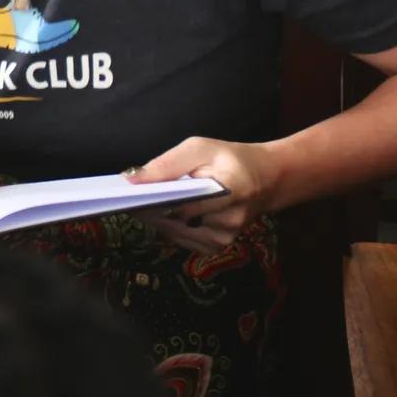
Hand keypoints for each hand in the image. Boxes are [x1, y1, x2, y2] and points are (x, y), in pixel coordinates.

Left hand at [127, 137, 278, 253]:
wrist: (267, 180)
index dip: (153, 200)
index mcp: (230, 191)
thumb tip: (132, 179)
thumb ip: (167, 165)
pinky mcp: (217, 247)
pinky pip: (182, 239)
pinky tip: (167, 213)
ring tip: (150, 202)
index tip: (129, 195)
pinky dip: (170, 227)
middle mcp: (229, 221)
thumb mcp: (200, 149)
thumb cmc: (230, 160)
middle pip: (174, 221)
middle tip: (133, 197)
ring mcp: (224, 238)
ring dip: (158, 219)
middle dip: (150, 209)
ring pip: (174, 233)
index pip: (183, 204)